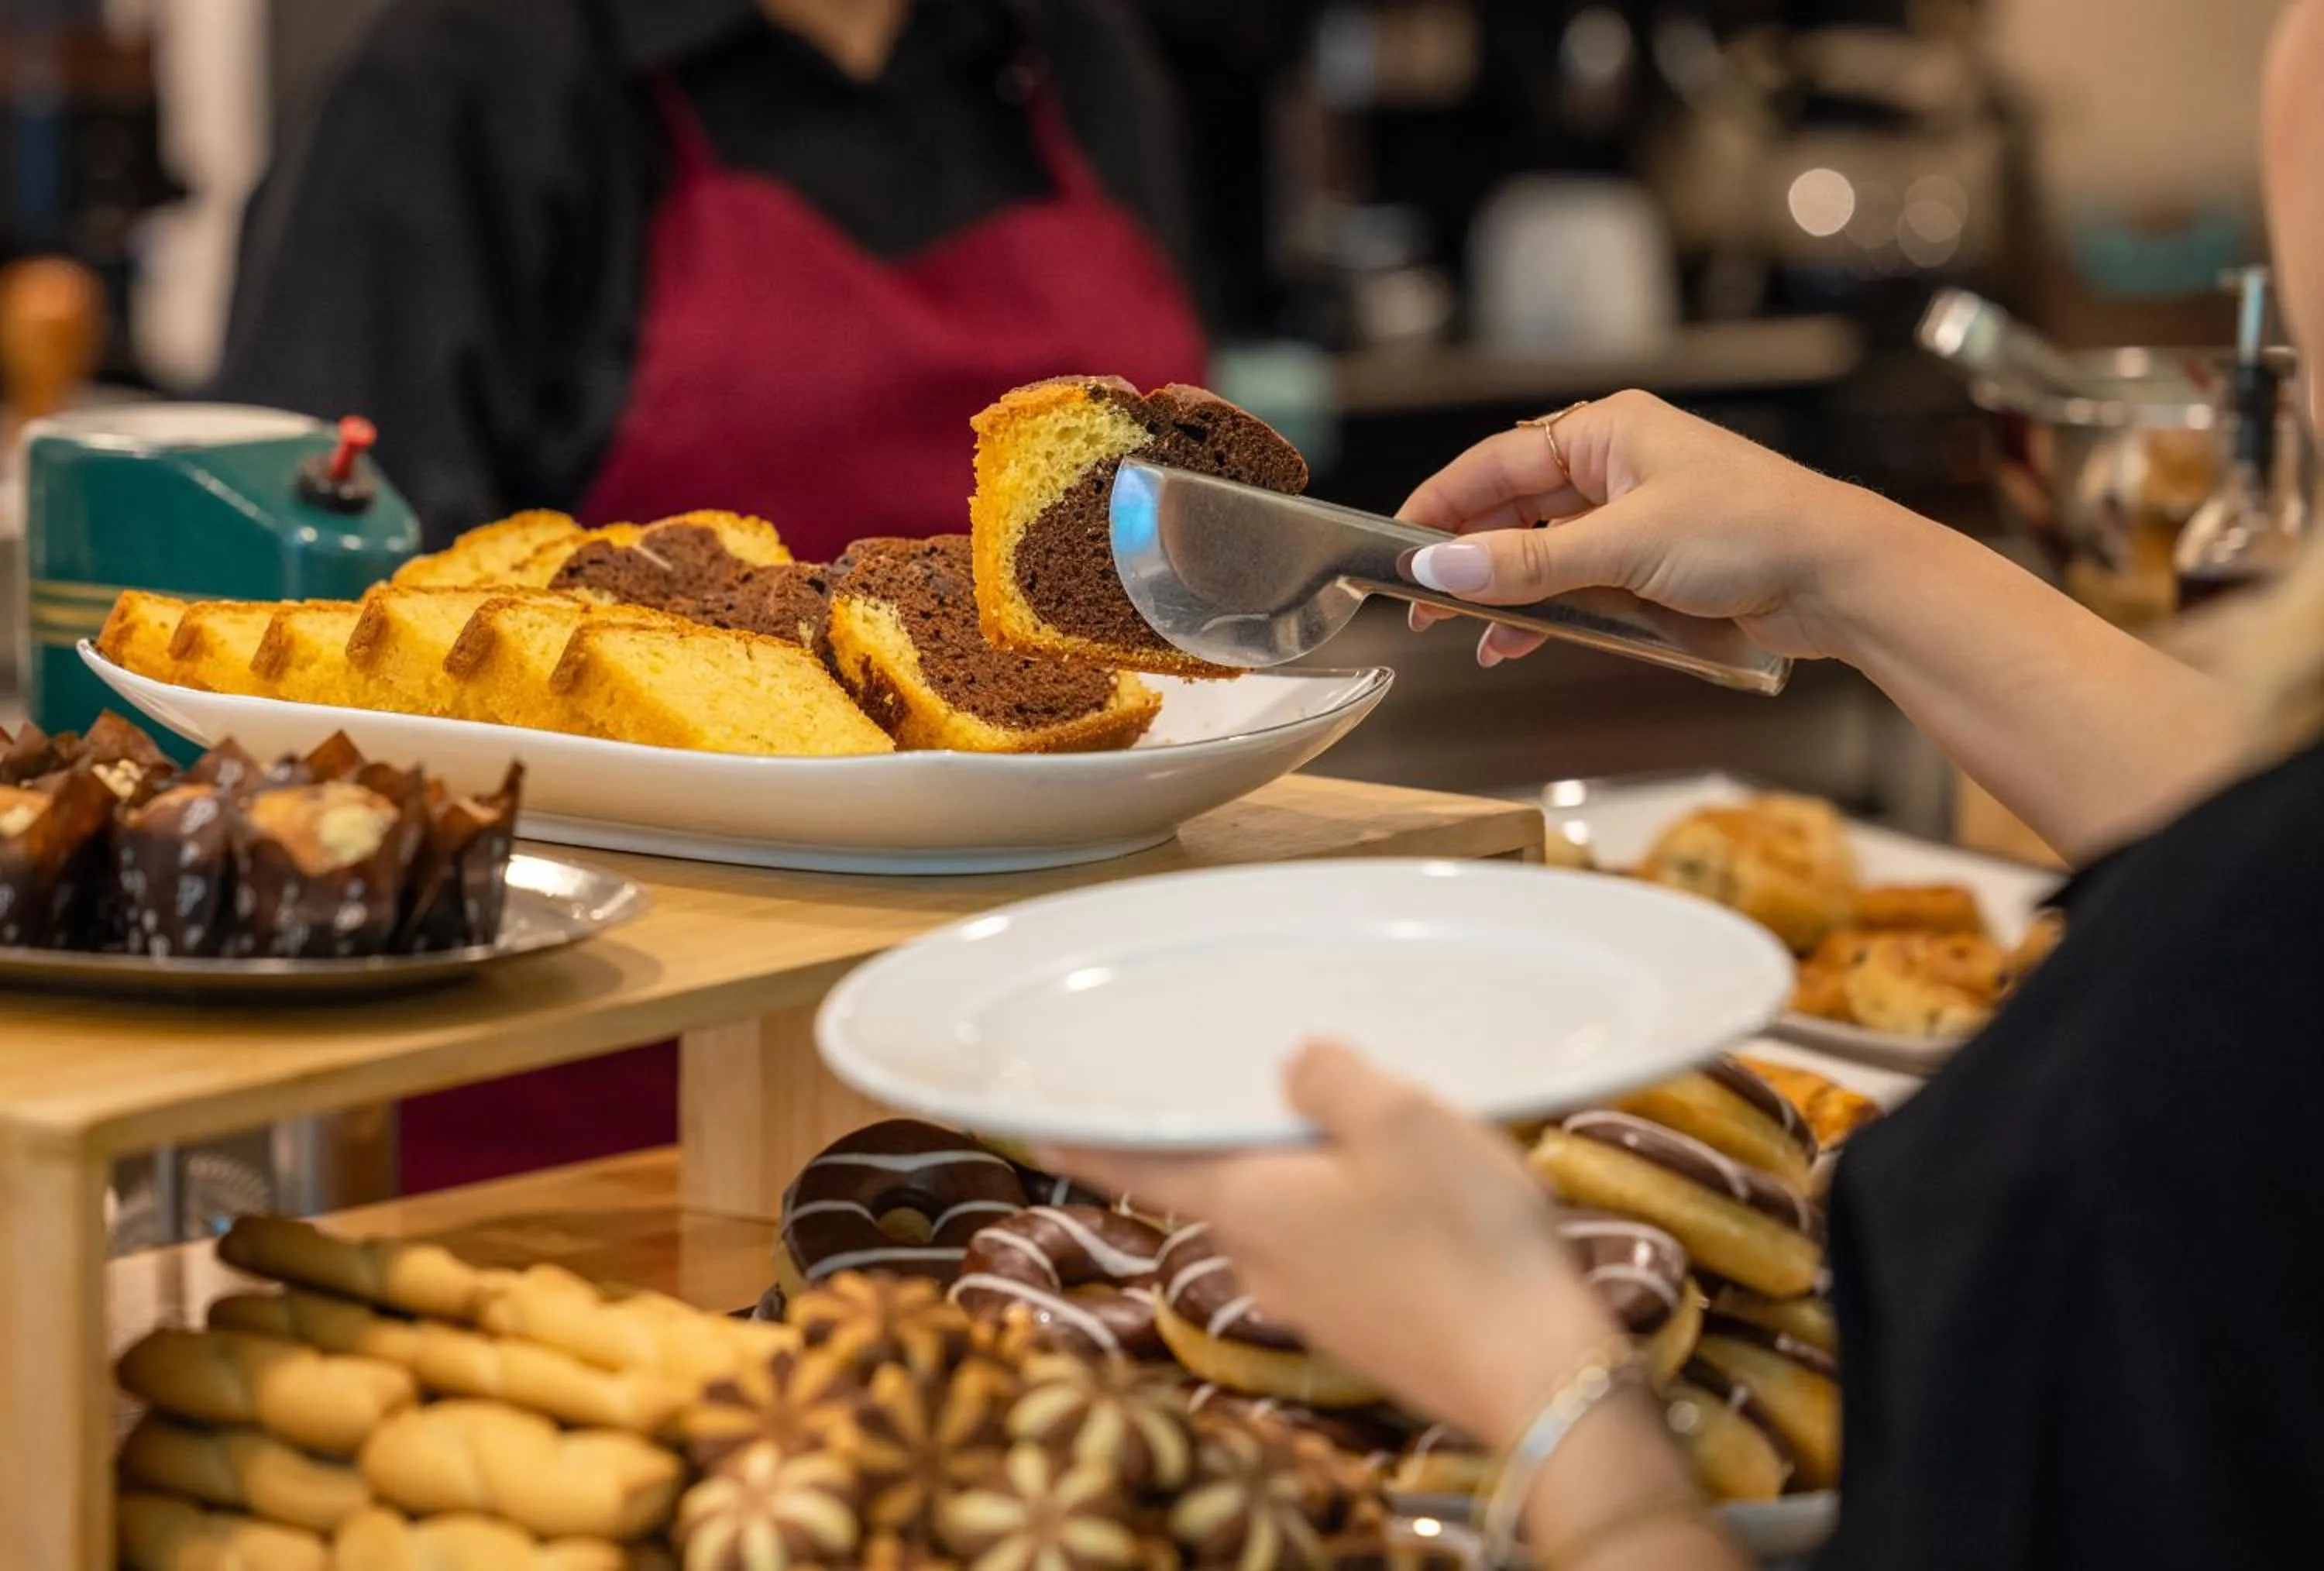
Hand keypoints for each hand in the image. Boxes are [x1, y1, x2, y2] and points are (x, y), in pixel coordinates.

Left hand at [1041, 1044, 1619, 1449]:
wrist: (1539, 1380)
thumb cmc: (1465, 1244)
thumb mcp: (1399, 1119)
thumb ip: (1329, 1077)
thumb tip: (1293, 1062)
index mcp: (1245, 1204)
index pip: (1136, 1159)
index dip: (1082, 1133)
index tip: (1032, 1118)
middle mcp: (1257, 1261)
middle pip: (1215, 1179)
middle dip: (1233, 1131)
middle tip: (1264, 1076)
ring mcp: (1308, 1305)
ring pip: (1279, 1212)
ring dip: (1302, 1168)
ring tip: (1365, 1126)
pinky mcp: (1361, 1328)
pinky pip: (1332, 1248)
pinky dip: (1349, 1211)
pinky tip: (1408, 1195)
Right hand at [1397, 390, 1924, 666]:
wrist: (1842, 579)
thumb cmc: (1754, 533)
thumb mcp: (1625, 547)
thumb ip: (1529, 563)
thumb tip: (1445, 567)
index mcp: (1608, 431)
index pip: (1495, 463)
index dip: (1439, 506)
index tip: (1396, 546)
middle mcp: (1617, 466)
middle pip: (1513, 509)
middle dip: (1468, 557)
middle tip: (1421, 604)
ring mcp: (1635, 516)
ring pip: (1542, 552)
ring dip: (1504, 593)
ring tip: (1466, 634)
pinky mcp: (1653, 564)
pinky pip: (1577, 583)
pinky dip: (1545, 611)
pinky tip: (1517, 641)